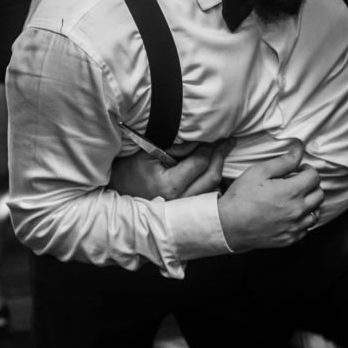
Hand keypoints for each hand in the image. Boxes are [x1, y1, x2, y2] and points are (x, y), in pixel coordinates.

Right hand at [109, 139, 236, 200]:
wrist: (118, 192)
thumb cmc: (131, 170)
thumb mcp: (148, 153)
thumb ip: (174, 147)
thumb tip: (198, 140)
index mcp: (169, 186)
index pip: (199, 163)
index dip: (209, 146)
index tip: (215, 134)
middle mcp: (179, 201)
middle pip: (212, 176)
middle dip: (221, 155)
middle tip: (229, 140)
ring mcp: (183, 209)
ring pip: (213, 189)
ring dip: (220, 169)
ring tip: (223, 151)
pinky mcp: (184, 212)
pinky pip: (207, 197)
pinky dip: (213, 183)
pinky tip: (213, 169)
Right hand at [217, 140, 323, 251]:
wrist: (228, 226)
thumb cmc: (241, 197)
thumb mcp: (259, 172)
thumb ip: (283, 162)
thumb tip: (299, 151)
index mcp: (291, 192)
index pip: (314, 177)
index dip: (308, 170)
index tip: (299, 169)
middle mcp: (298, 211)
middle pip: (319, 194)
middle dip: (311, 185)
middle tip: (297, 182)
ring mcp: (295, 227)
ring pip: (316, 212)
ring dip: (310, 203)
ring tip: (295, 199)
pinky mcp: (290, 239)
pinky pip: (306, 228)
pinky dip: (302, 219)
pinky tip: (290, 214)